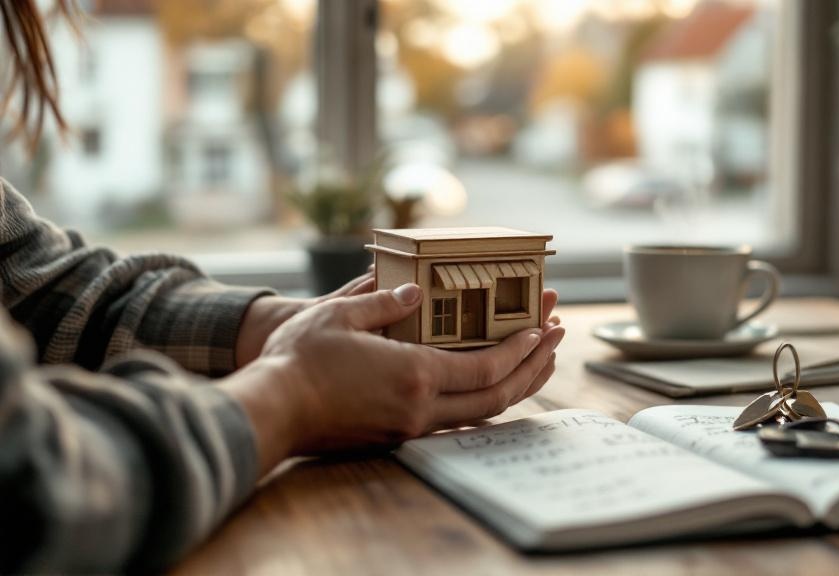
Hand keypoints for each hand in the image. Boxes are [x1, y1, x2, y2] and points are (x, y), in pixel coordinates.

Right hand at [223, 283, 563, 474]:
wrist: (271, 411)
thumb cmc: (300, 360)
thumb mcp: (341, 314)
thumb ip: (383, 301)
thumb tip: (412, 292)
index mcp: (414, 375)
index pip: (486, 368)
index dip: (520, 349)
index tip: (542, 328)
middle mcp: (421, 408)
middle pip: (496, 396)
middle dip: (532, 368)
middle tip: (555, 339)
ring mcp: (410, 427)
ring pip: (479, 413)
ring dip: (513, 387)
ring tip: (535, 361)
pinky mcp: (397, 435)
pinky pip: (455, 421)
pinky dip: (481, 401)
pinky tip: (488, 386)